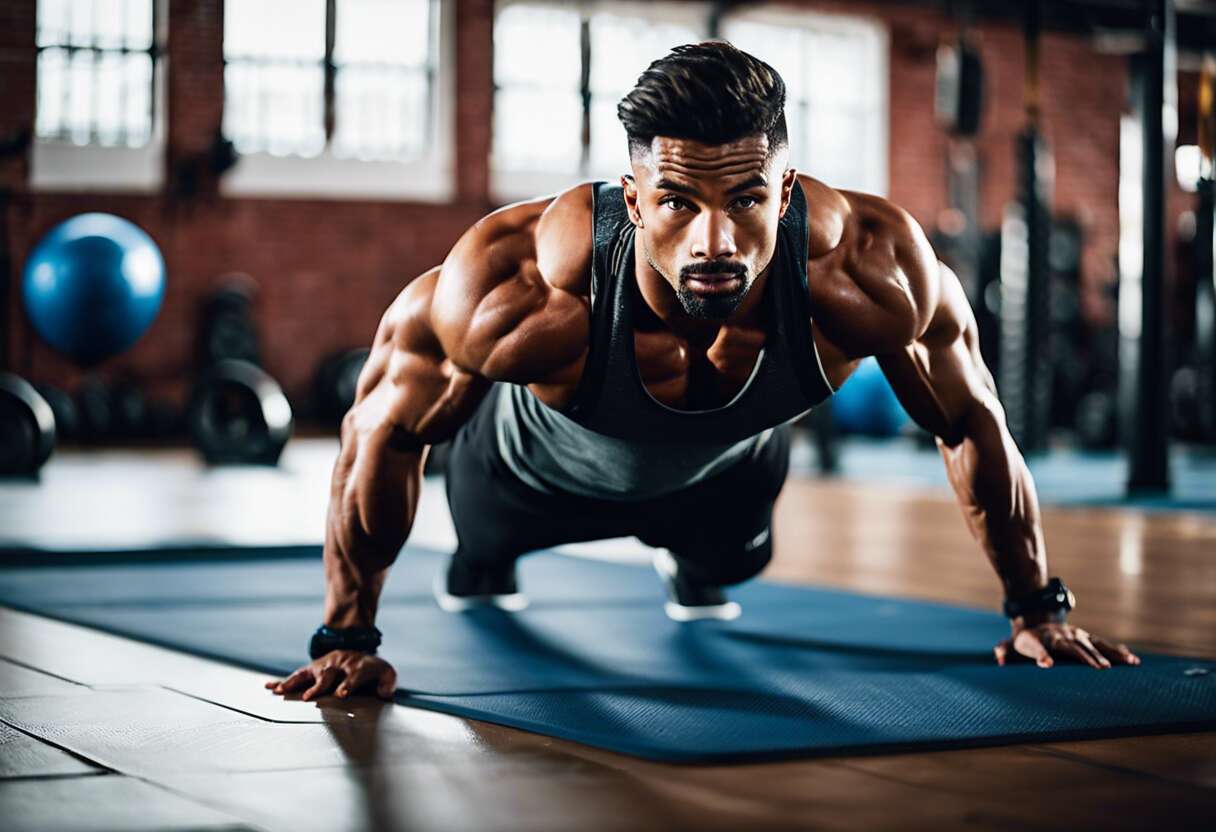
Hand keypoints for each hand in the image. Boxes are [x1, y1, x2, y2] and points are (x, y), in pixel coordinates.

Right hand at [265, 650, 397, 700]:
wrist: (360, 651)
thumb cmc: (372, 669)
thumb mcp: (387, 673)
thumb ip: (388, 683)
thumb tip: (385, 693)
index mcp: (358, 667)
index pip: (353, 677)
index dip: (348, 685)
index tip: (341, 695)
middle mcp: (339, 664)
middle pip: (328, 674)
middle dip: (318, 686)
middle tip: (308, 697)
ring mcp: (324, 665)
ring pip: (308, 673)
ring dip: (294, 682)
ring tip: (280, 691)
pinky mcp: (313, 669)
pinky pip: (297, 674)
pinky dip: (283, 680)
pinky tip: (270, 686)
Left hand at [994, 621, 1140, 668]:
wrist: (1037, 618)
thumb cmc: (1024, 639)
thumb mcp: (1011, 643)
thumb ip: (1003, 650)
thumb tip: (999, 657)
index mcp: (1037, 640)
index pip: (1038, 649)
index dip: (1041, 656)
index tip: (1046, 664)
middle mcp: (1058, 636)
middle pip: (1072, 648)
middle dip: (1085, 657)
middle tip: (1099, 669)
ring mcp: (1074, 636)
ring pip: (1092, 645)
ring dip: (1108, 655)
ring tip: (1123, 664)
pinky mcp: (1085, 638)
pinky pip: (1103, 645)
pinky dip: (1118, 652)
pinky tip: (1133, 660)